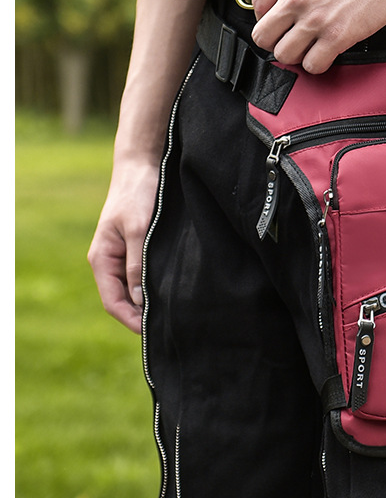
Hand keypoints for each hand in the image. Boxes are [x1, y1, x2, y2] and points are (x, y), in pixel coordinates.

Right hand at [87, 159, 160, 333]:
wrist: (142, 165)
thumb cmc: (138, 194)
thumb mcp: (138, 229)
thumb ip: (136, 263)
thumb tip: (139, 299)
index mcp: (102, 259)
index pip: (113, 301)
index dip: (130, 320)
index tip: (151, 332)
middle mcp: (110, 260)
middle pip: (122, 299)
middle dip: (140, 316)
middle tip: (167, 328)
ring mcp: (123, 254)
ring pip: (133, 288)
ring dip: (147, 302)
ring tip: (171, 315)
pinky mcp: (137, 246)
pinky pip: (142, 274)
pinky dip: (153, 286)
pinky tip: (170, 291)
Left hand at [250, 0, 385, 73]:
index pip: (258, 6)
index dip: (268, 16)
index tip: (282, 20)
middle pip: (263, 36)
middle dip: (275, 40)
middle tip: (291, 39)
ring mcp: (316, 19)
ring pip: (284, 55)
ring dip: (295, 55)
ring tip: (309, 48)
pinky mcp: (339, 36)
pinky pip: (313, 65)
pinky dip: (317, 64)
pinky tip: (326, 54)